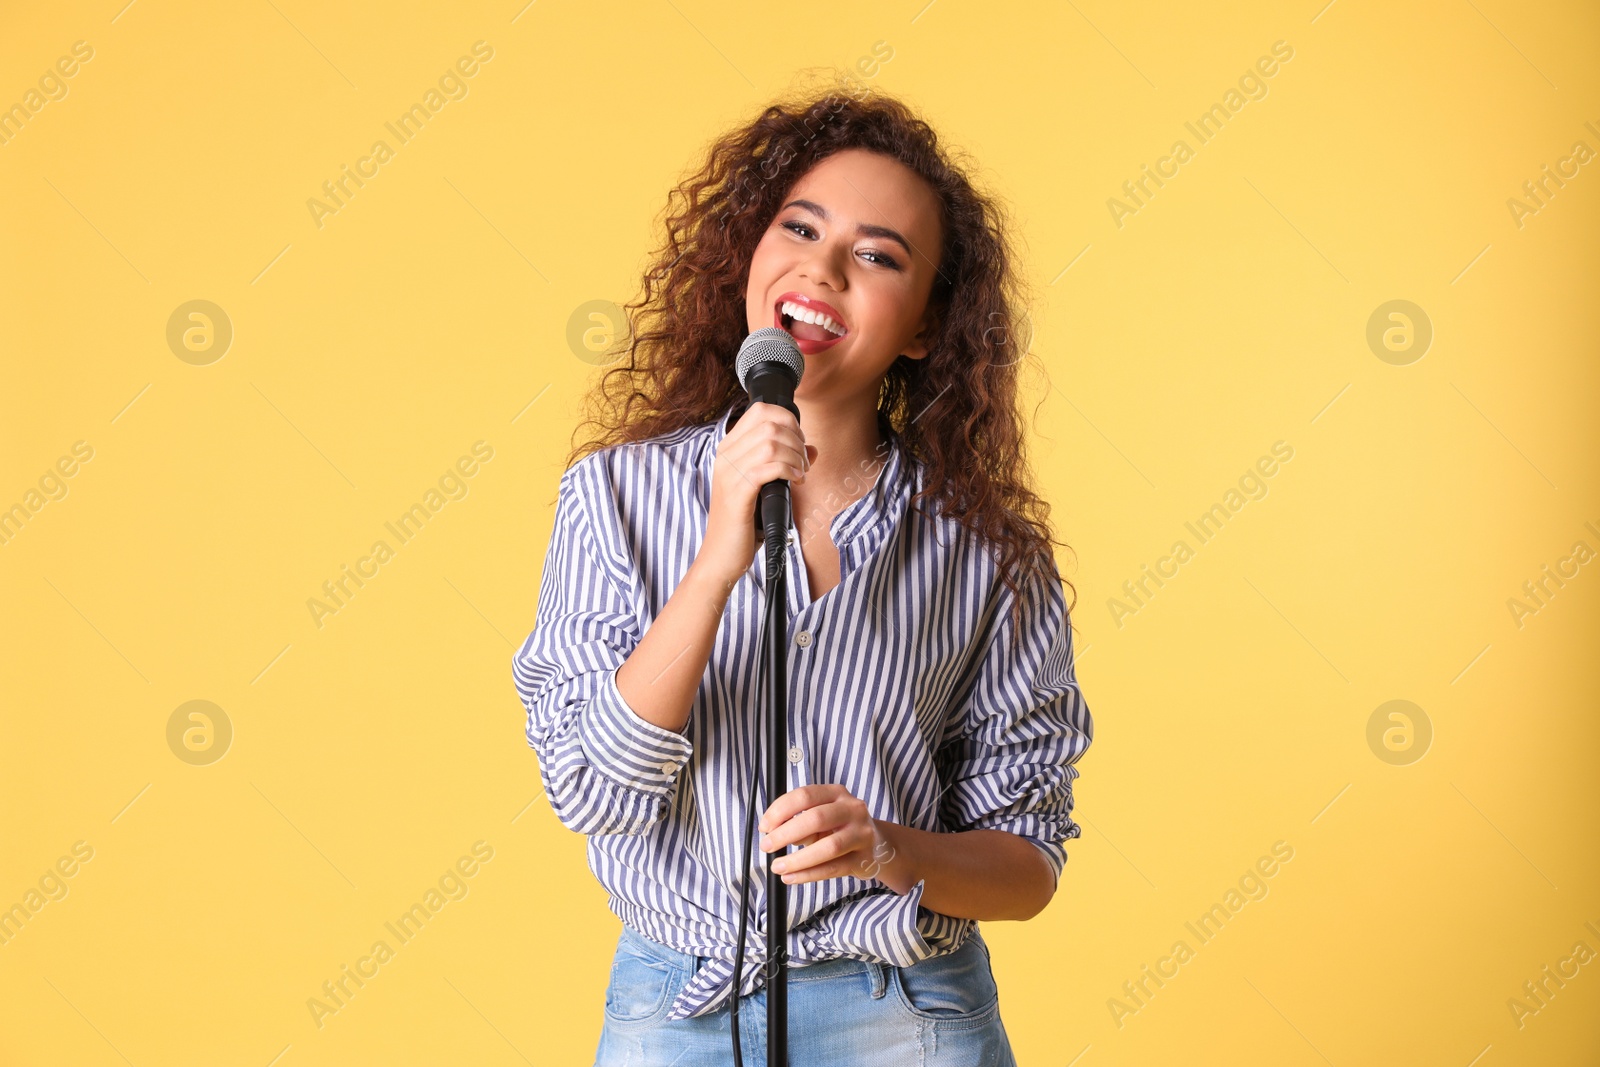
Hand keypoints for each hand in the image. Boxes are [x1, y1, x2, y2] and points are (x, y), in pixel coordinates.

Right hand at [696, 402, 816, 584]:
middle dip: (796, 438)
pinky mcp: (738, 492)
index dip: (788, 419)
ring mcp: (729, 473)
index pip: (760, 410)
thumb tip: (812, 449)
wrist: (721, 555)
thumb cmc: (743, 521)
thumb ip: (785, 462)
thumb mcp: (764, 485)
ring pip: (771, 442)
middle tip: (803, 461)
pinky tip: (795, 481)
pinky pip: (769, 466)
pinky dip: (789, 469)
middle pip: (769, 423)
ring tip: (801, 472)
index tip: (799, 441)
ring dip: (795, 455)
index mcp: (729, 448)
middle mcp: (726, 455)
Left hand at [758, 784, 898, 885]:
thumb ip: (800, 821)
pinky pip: (833, 868)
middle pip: (815, 819)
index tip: (764, 826)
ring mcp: (861, 834)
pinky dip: (808, 875)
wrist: (878, 845)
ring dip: (797, 859)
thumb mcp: (822, 817)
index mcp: (836, 793)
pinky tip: (791, 877)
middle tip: (766, 846)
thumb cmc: (841, 828)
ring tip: (777, 866)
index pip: (804, 796)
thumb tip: (773, 834)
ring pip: (828, 847)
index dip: (780, 810)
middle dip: (785, 834)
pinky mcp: (863, 858)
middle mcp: (852, 809)